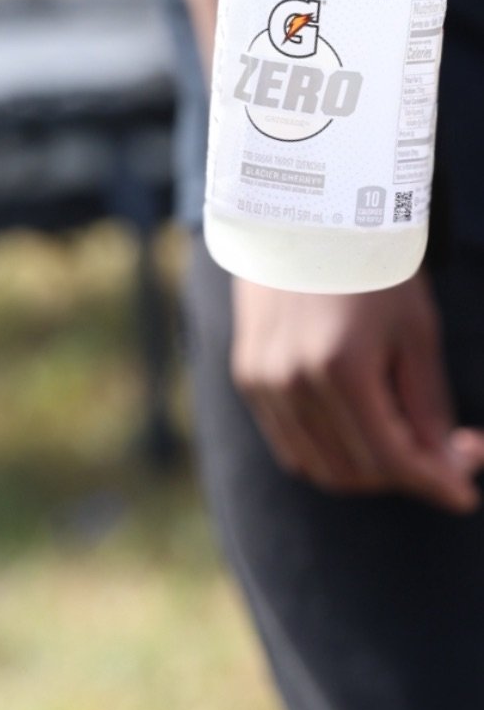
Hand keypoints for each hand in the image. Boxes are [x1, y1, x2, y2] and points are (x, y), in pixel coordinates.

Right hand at [232, 275, 483, 511]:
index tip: (465, 495)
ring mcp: (263, 382)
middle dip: (407, 476)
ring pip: (321, 467)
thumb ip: (428, 407)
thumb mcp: (416, 331)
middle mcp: (293, 382)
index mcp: (342, 366)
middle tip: (447, 456)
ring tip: (405, 440)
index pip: (392, 458)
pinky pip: (291, 445)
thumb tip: (447, 469)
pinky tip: (361, 428)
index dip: (435, 483)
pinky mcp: (248, 377)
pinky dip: (330, 453)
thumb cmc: (372, 264)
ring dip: (370, 470)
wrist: (302, 213)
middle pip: (356, 472)